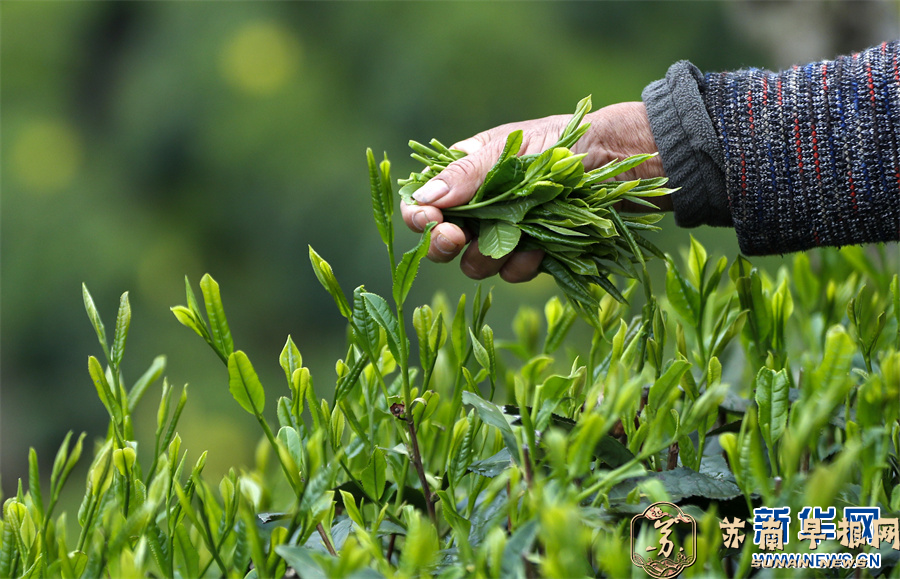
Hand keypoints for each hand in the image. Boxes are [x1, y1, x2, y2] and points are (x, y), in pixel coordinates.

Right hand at [400, 101, 669, 281]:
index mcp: (468, 173)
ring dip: (485, 258)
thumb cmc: (567, 141)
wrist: (623, 161)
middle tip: (456, 239)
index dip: (419, 215)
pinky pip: (513, 271)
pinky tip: (540, 250)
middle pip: (443, 239)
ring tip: (512, 242)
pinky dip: (522, 265)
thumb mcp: (513, 150)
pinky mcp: (534, 252)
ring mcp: (508, 232)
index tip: (427, 221)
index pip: (426, 200)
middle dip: (444, 244)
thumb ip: (468, 175)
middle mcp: (482, 206)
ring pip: (475, 262)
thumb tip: (423, 197)